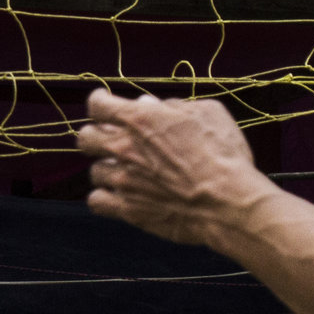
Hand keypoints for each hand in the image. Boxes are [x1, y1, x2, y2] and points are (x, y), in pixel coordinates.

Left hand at [76, 88, 273, 246]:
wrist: (228, 202)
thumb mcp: (207, 113)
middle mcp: (123, 148)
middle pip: (85, 138)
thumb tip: (150, 104)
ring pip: (94, 171)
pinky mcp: (128, 210)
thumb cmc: (224, 154)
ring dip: (107, 169)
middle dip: (96, 136)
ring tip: (127, 172)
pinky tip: (121, 195)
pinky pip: (97, 201)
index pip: (97, 105)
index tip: (107, 105)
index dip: (100, 103)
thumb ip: (173, 106)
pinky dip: (105, 197)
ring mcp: (123, 181)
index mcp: (139, 119)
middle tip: (113, 140)